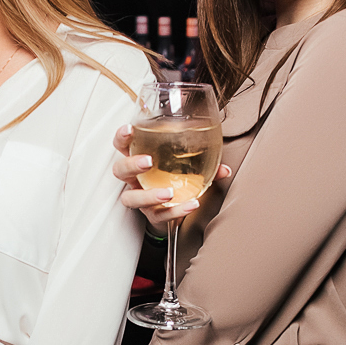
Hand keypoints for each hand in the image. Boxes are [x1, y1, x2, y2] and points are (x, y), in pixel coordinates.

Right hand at [112, 123, 230, 230]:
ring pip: (132, 198)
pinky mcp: (152, 215)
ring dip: (149, 194)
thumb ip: (204, 163)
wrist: (173, 210)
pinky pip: (160, 215)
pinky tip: (191, 205)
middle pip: (120, 170)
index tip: (130, 129)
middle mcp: (135, 179)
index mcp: (138, 159)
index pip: (123, 145)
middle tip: (148, 161)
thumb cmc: (174, 180)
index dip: (122, 137)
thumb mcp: (185, 167)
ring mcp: (141, 197)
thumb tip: (225, 169)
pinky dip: (176, 211)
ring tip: (168, 193)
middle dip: (131, 164)